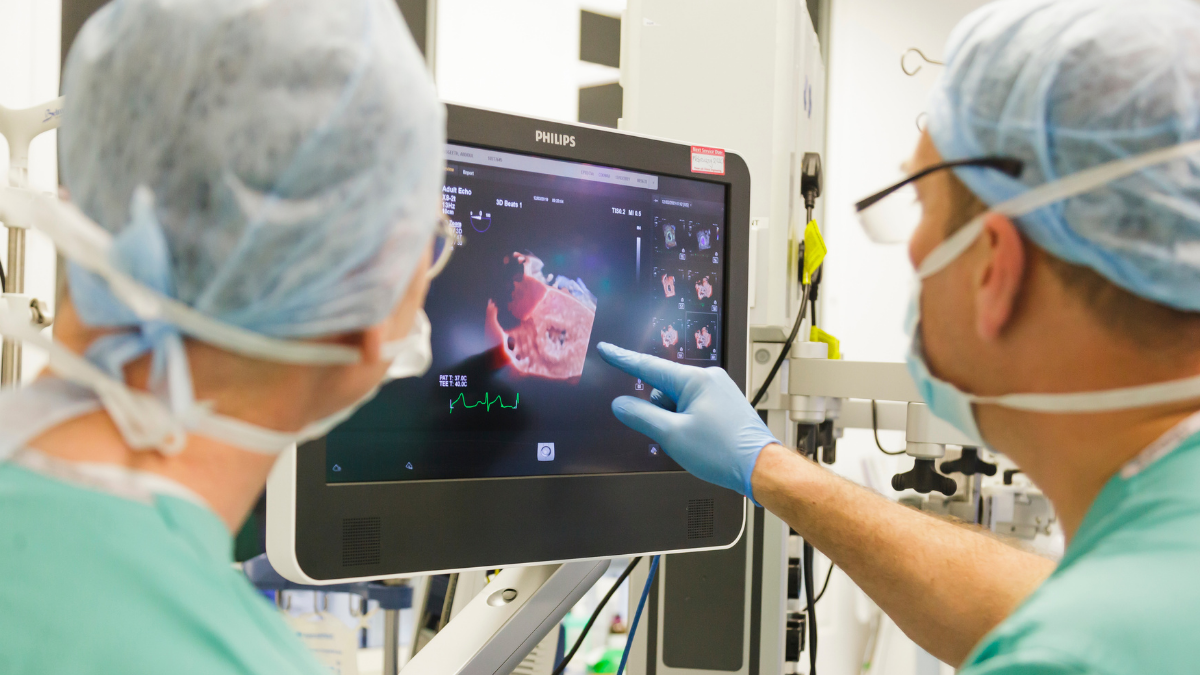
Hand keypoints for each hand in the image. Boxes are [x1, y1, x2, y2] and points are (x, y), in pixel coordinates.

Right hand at [597, 342, 780, 502]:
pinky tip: (703, 441)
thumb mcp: (672, 435)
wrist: (760, 468)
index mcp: (696, 380)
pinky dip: (689, 424)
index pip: (649, 366)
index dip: (623, 359)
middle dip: (662, 414)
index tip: (606, 349)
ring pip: (679, 402)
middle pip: (664, 390)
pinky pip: (694, 409)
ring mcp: (719, 391)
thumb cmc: (723, 452)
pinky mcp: (725, 404)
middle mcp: (709, 379)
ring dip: (677, 422)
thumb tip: (621, 404)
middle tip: (679, 437)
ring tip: (697, 442)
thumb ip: (641, 416)